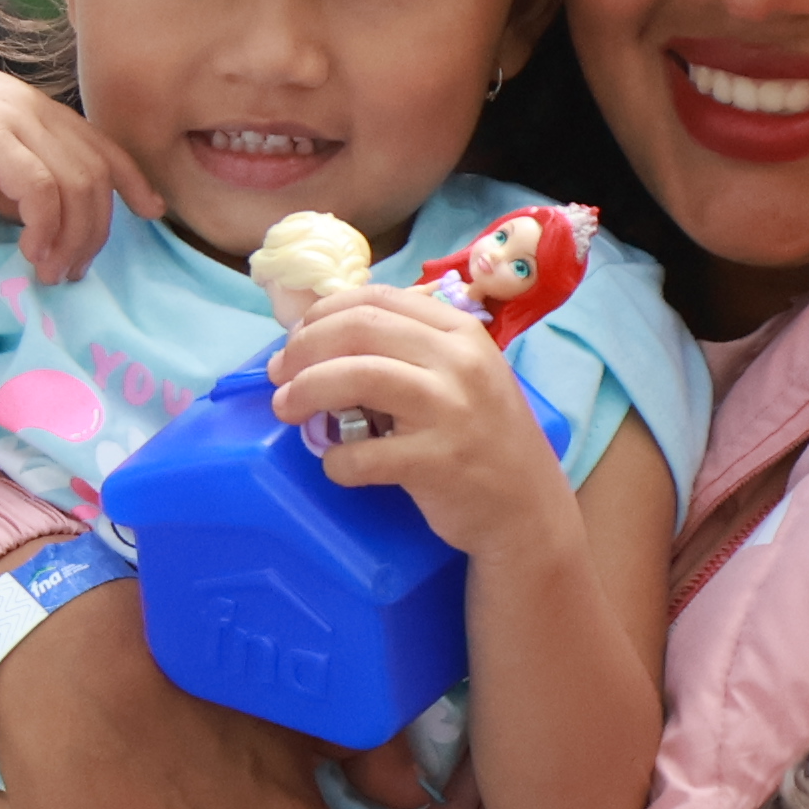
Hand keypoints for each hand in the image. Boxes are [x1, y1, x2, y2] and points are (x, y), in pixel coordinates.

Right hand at [0, 49, 149, 282]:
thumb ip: (5, 171)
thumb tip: (30, 216)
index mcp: (31, 105)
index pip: (100, 141)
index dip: (132, 177)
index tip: (150, 210)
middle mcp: (33, 109)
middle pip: (98, 171)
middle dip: (100, 227)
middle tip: (77, 270)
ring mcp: (16, 122)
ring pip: (79, 186)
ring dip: (74, 238)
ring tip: (53, 273)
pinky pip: (45, 193)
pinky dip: (48, 229)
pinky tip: (30, 254)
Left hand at [269, 288, 564, 558]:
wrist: (528, 510)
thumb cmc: (484, 440)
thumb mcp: (462, 376)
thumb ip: (410, 350)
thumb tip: (324, 336)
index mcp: (460, 332)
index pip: (376, 299)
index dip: (322, 314)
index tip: (296, 339)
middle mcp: (459, 362)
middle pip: (357, 329)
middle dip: (303, 348)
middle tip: (280, 375)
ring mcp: (451, 410)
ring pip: (355, 376)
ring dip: (305, 390)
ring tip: (287, 409)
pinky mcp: (438, 462)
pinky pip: (363, 454)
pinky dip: (337, 461)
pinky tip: (338, 467)